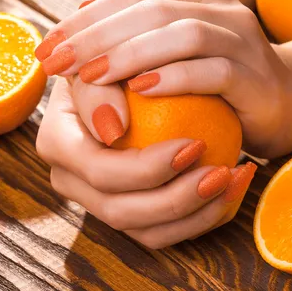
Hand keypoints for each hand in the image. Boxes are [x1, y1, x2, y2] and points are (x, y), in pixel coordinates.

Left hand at [35, 0, 291, 157]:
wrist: (284, 106)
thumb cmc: (218, 88)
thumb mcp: (173, 60)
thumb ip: (134, 42)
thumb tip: (79, 23)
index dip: (85, 19)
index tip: (48, 48)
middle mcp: (221, 9)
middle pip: (150, 10)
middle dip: (96, 35)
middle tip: (58, 63)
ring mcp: (242, 39)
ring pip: (180, 34)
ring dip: (129, 54)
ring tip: (90, 75)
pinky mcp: (254, 76)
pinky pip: (212, 70)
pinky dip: (174, 78)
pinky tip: (142, 89)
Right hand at [36, 77, 256, 248]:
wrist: (131, 80)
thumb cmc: (123, 62)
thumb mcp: (108, 58)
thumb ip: (98, 86)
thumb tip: (113, 129)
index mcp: (58, 143)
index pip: (99, 170)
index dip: (146, 167)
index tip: (197, 143)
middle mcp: (71, 179)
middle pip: (120, 211)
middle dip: (176, 199)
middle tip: (222, 173)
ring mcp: (100, 201)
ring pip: (145, 231)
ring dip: (196, 214)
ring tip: (233, 184)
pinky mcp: (130, 214)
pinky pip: (165, 232)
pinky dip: (202, 218)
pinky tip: (232, 195)